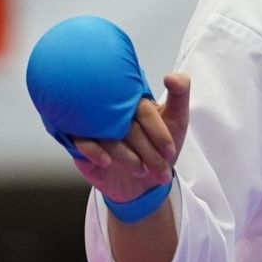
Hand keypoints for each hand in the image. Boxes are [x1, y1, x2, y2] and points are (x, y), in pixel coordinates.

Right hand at [69, 72, 190, 204]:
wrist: (144, 184)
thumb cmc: (158, 149)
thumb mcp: (176, 121)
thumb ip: (180, 94)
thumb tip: (171, 76)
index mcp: (131, 100)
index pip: (142, 108)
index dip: (157, 130)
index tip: (170, 152)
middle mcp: (110, 109)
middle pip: (124, 123)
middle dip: (146, 149)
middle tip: (160, 168)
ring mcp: (94, 125)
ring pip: (105, 134)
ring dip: (125, 156)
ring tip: (141, 171)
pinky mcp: (80, 142)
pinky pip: (81, 142)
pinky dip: (95, 151)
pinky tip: (108, 161)